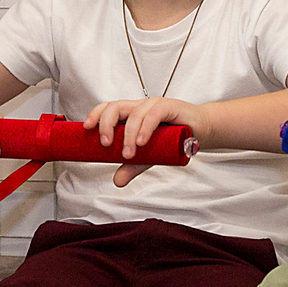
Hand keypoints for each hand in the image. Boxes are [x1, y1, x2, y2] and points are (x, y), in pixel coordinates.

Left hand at [84, 96, 205, 187]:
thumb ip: (133, 167)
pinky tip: (142, 142)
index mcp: (131, 114)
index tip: (87, 129)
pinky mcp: (169, 107)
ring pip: (134, 114)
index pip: (108, 108)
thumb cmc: (174, 137)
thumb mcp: (149, 156)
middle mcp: (140, 107)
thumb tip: (117, 181)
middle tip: (105, 144)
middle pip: (116, 107)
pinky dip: (145, 128)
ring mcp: (154, 106)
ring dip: (128, 134)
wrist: (201, 131)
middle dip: (106, 124)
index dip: (95, 115)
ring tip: (128, 153)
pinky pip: (154, 114)